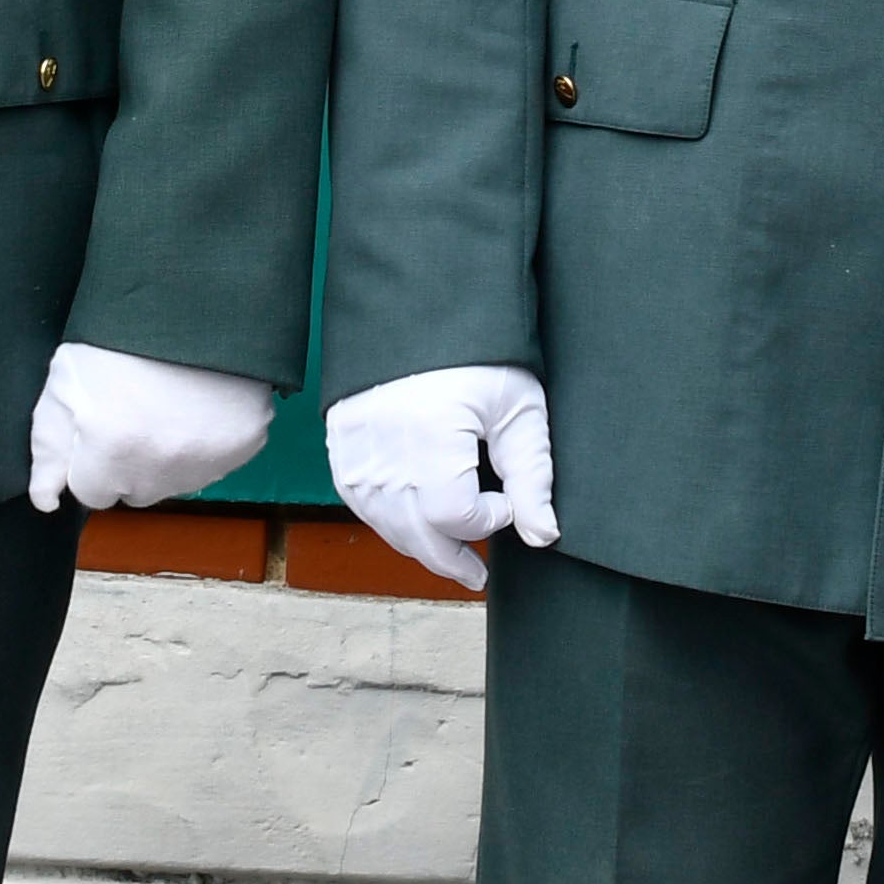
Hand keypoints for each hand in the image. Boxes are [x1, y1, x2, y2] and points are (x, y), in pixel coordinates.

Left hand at [25, 344, 279, 514]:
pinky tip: (202, 405)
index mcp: (110, 451)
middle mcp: (160, 468)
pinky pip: (218, 463)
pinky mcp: (246, 444)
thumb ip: (49, 447)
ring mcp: (208, 459)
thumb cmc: (119, 335)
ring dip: (168, 457)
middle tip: (136, 411)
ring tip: (169, 405)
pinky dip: (209, 442)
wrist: (194, 295)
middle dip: (130, 462)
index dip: (93, 457)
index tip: (102, 425)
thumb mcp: (65, 382)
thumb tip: (46, 502)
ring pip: (176, 481)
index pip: (92, 493)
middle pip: (135, 492)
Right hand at [322, 364, 556, 589]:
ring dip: (420, 546)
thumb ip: (532, 475)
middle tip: (478, 573)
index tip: (507, 500)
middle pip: (415, 532)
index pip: (454, 514)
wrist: (423, 310)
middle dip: (452, 558)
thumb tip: (543, 536)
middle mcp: (383, 445)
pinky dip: (390, 521)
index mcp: (430, 430)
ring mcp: (353, 447)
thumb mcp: (518, 407)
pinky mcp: (340, 444)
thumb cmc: (478, 354)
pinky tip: (416, 525)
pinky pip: (361, 504)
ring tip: (451, 556)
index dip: (488, 520)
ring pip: (386, 524)